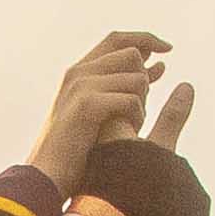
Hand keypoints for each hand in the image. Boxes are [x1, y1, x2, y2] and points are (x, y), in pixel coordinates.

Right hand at [30, 30, 175, 189]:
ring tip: (131, 127)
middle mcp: (79, 72)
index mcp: (79, 72)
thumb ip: (127, 83)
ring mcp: (81, 86)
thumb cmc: (76, 150)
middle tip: (139, 109)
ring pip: (136, 77)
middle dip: (145, 79)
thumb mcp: (104, 108)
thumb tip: (159, 66)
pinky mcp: (87, 104)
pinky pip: (131, 99)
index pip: (118, 39)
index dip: (145, 38)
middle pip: (131, 54)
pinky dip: (137, 117)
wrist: (46, 177)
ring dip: (142, 103)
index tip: (168, 49)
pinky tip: (130, 134)